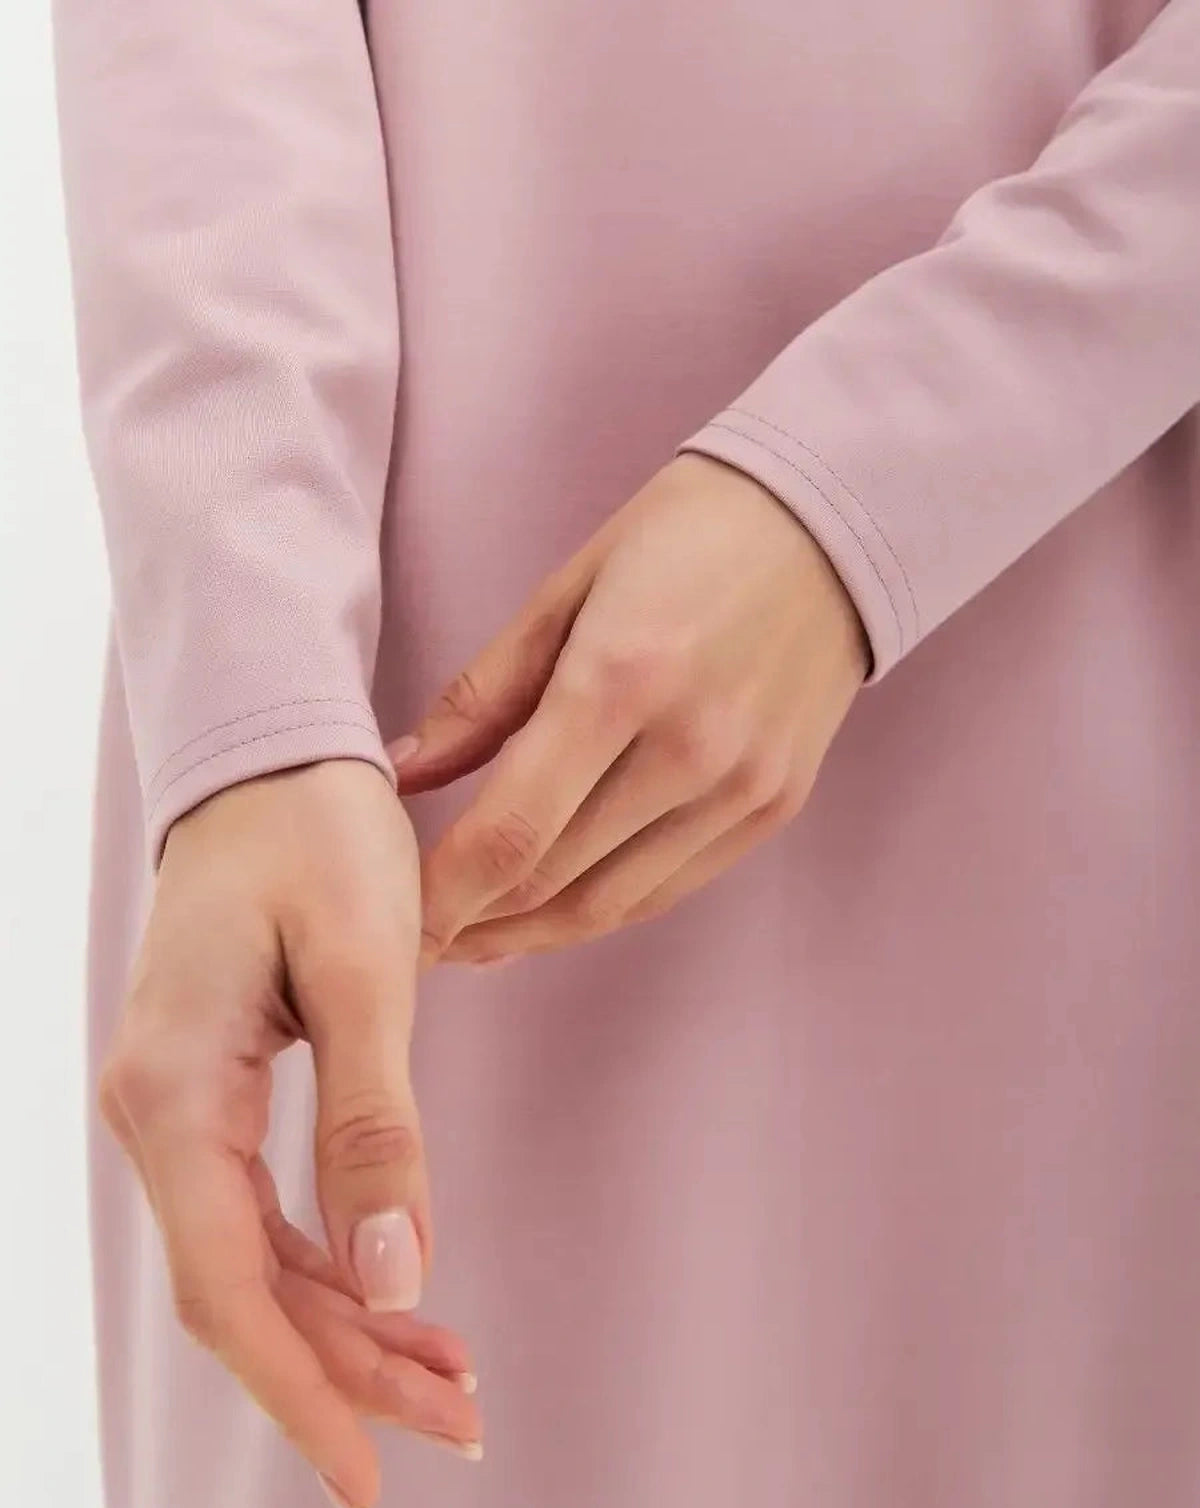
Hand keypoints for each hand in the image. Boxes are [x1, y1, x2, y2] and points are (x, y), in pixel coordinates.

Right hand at [98, 761, 481, 1507]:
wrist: (271, 758)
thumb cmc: (315, 836)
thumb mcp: (362, 970)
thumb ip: (375, 1122)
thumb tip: (395, 1272)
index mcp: (175, 1094)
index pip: (229, 1286)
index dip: (303, 1390)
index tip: (372, 1478)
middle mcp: (156, 1118)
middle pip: (244, 1293)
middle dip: (347, 1372)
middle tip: (461, 1421)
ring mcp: (178, 1111)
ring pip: (256, 1264)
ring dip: (348, 1327)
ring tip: (450, 1379)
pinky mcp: (213, 1097)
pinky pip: (262, 1215)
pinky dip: (333, 1265)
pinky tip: (396, 1293)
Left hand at [391, 454, 868, 963]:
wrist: (834, 521)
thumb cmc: (686, 533)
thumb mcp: (567, 588)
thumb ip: (483, 694)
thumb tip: (405, 773)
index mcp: (622, 679)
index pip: (512, 831)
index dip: (444, 894)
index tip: (399, 920)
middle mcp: (689, 749)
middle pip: (554, 879)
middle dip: (472, 922)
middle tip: (418, 937)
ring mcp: (741, 787)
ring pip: (611, 903)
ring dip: (531, 934)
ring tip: (472, 940)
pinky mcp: (774, 807)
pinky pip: (670, 887)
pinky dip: (602, 910)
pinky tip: (552, 914)